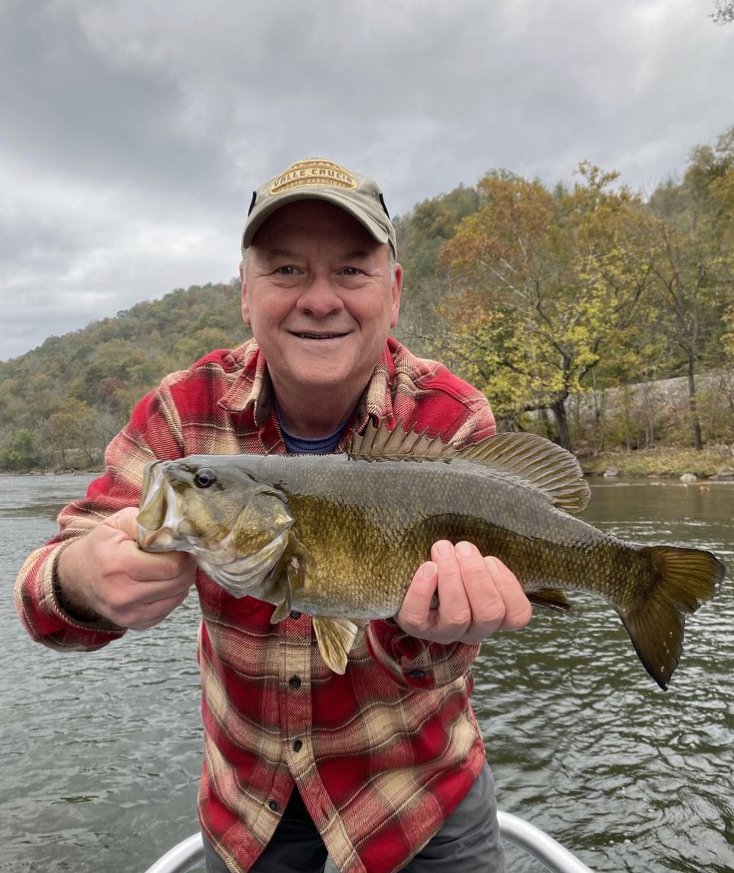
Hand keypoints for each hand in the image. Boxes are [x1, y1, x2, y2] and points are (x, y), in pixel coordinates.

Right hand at [56, 507, 196, 629]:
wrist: (77, 577)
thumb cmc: (100, 546)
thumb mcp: (118, 522)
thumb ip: (148, 521)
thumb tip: (176, 529)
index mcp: (119, 565)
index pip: (171, 565)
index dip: (183, 552)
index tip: (180, 543)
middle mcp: (123, 595)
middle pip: (179, 582)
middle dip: (186, 565)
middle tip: (180, 553)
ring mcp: (130, 614)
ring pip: (178, 596)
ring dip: (181, 579)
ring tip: (169, 565)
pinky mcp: (137, 624)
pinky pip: (170, 608)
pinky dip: (172, 593)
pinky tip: (160, 581)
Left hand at [396, 540, 531, 643]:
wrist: (414, 587)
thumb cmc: (454, 571)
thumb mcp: (474, 567)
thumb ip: (484, 560)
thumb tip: (484, 532)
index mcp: (496, 617)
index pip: (517, 614)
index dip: (507, 585)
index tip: (490, 559)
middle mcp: (474, 630)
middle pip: (489, 613)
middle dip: (477, 575)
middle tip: (463, 547)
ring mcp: (444, 632)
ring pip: (457, 615)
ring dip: (451, 577)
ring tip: (443, 549)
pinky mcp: (416, 627)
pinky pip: (418, 616)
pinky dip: (422, 590)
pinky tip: (427, 567)